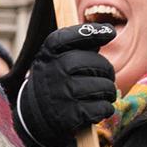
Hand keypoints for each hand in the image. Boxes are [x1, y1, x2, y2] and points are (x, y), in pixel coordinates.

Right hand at [15, 24, 116, 146]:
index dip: (95, 33)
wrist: (35, 114)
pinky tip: (98, 108)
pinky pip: (102, 107)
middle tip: (106, 77)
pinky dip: (105, 109)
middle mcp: (55, 69)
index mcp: (50, 52)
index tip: (111, 33)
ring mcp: (63, 92)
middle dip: (108, 71)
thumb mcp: (56, 58)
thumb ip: (78, 45)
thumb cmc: (55, 80)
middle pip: (98, 63)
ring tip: (102, 94)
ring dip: (109, 92)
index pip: (75, 35)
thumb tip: (109, 31)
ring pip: (104, 87)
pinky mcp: (70, 115)